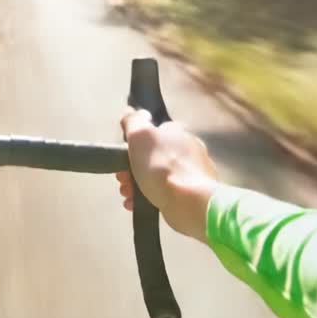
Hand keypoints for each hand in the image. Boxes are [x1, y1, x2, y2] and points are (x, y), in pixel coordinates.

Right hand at [116, 109, 218, 241]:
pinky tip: (139, 206)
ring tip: (128, 197)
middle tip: (122, 182)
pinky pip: (167, 194)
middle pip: (154, 157)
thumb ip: (134, 121)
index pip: (153, 133)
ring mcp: (195, 174)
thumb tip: (132, 111)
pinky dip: (151, 198)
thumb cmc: (162, 167)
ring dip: (139, 186)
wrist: (190, 203)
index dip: (133, 147)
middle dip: (133, 170)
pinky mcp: (195, 195)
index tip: (121, 161)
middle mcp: (190, 149)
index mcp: (178, 132)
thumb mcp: (140, 136)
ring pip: (159, 177)